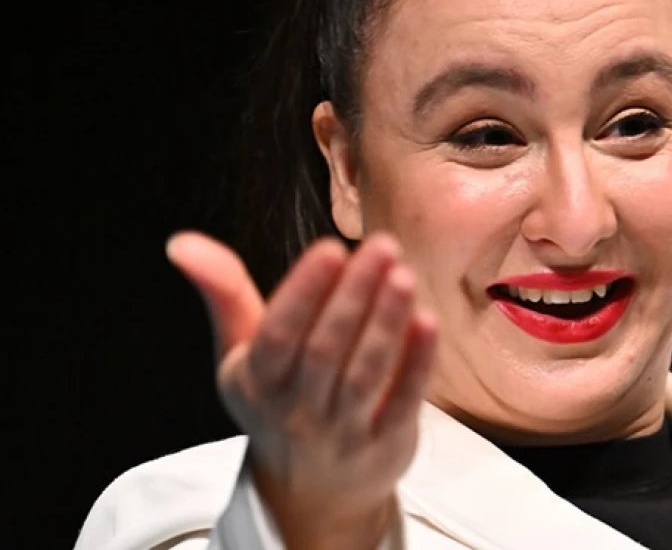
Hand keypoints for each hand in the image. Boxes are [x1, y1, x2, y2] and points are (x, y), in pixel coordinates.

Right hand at [166, 231, 435, 549]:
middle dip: (354, 295)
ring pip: (364, 374)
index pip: (278, 335)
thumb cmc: (278, 398)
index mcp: (257, 382)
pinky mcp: (386, 444)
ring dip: (387, 323)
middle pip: (326, 350)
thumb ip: (223, 294)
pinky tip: (428, 321)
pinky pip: (403, 401)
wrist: (312, 492)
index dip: (304, 291)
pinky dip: (417, 362)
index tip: (332, 247)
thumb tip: (180, 241)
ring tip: (404, 276)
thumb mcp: (241, 352)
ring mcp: (342, 432)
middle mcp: (296, 411)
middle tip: (383, 246)